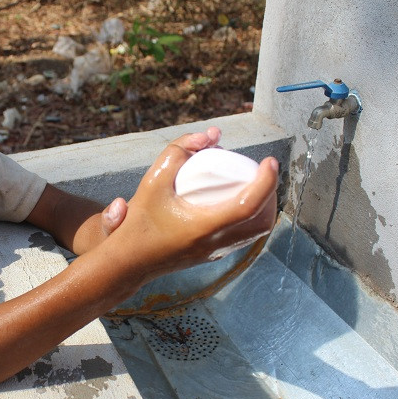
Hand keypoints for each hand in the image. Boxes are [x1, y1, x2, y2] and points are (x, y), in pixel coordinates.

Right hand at [109, 129, 277, 281]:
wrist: (127, 262)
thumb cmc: (138, 222)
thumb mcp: (153, 180)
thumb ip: (177, 152)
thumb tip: (208, 136)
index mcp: (204, 226)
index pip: (249, 204)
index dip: (266, 181)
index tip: (269, 161)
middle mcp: (215, 243)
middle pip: (262, 220)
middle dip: (270, 193)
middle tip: (262, 171)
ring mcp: (215, 252)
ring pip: (257, 232)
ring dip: (263, 207)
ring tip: (254, 184)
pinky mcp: (212, 256)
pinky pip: (244, 237)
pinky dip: (251, 218)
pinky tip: (238, 202)